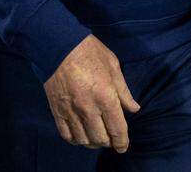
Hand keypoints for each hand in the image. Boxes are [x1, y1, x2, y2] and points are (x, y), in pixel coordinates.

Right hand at [44, 35, 140, 152]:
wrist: (58, 44)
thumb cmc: (89, 51)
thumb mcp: (113, 66)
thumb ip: (124, 91)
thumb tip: (134, 109)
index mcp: (106, 97)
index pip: (117, 130)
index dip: (122, 142)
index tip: (123, 147)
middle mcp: (88, 109)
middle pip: (100, 139)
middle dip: (108, 142)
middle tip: (110, 137)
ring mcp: (71, 111)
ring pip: (83, 140)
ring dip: (92, 142)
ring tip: (96, 137)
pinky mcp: (57, 110)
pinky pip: (66, 134)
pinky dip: (75, 140)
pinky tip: (80, 135)